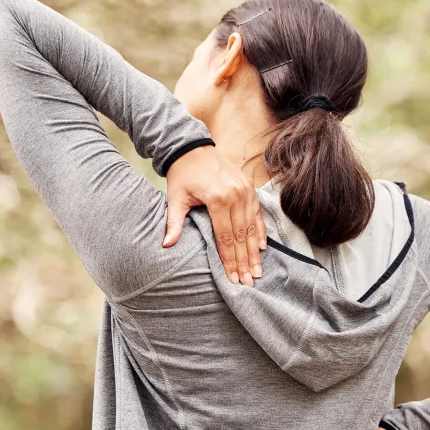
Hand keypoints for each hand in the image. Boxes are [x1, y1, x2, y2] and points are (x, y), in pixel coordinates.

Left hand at [163, 144, 266, 285]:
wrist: (193, 147)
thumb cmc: (182, 174)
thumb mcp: (175, 198)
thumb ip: (174, 222)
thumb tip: (167, 245)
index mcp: (218, 199)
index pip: (225, 237)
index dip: (230, 261)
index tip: (233, 279)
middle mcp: (236, 195)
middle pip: (241, 236)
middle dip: (245, 262)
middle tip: (249, 282)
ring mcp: (246, 191)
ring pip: (252, 228)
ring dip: (255, 252)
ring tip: (257, 271)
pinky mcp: (250, 188)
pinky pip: (257, 214)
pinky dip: (260, 232)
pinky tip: (262, 248)